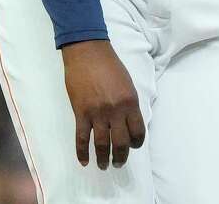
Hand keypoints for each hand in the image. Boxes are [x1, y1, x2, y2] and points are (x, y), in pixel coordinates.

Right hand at [62, 39, 145, 169]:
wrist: (88, 52)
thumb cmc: (109, 64)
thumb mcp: (127, 83)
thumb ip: (129, 103)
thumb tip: (128, 121)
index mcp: (130, 102)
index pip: (138, 131)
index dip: (136, 143)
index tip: (133, 146)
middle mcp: (116, 110)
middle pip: (121, 142)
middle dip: (121, 156)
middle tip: (118, 163)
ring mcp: (98, 113)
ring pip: (102, 144)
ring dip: (104, 158)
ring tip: (104, 166)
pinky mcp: (81, 113)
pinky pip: (82, 138)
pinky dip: (82, 153)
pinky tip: (84, 161)